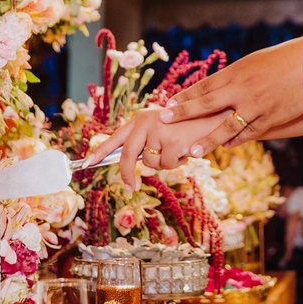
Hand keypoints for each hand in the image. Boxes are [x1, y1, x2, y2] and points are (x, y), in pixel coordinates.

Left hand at [85, 106, 231, 189]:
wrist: (216, 116)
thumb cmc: (190, 124)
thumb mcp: (164, 127)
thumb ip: (148, 140)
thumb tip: (133, 163)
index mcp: (142, 118)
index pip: (116, 137)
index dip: (100, 151)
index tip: (86, 163)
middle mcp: (146, 121)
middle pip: (127, 155)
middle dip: (126, 174)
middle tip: (130, 187)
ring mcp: (157, 131)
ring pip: (151, 163)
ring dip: (165, 163)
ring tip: (180, 148)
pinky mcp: (170, 142)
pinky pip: (167, 165)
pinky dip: (178, 162)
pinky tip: (188, 148)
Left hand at [160, 38, 302, 149]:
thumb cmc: (279, 61)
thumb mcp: (251, 63)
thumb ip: (232, 78)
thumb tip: (211, 90)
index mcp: (235, 72)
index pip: (204, 86)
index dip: (184, 96)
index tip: (167, 105)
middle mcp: (242, 89)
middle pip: (207, 103)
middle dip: (184, 113)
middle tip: (165, 120)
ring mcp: (256, 105)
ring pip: (227, 126)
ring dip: (209, 139)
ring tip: (193, 151)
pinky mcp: (271, 117)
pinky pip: (249, 133)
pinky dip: (236, 140)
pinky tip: (226, 147)